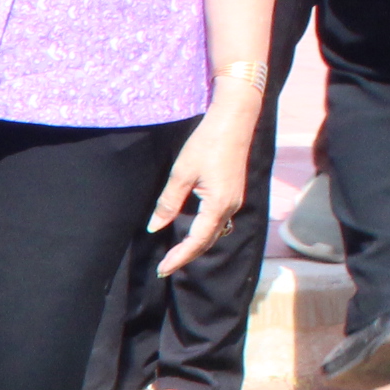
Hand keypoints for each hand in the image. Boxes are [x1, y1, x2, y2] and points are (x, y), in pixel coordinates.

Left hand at [150, 92, 257, 270]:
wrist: (235, 120)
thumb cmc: (207, 143)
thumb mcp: (181, 174)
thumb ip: (168, 203)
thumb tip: (154, 227)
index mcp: (218, 205)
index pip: (196, 241)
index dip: (179, 257)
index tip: (162, 269)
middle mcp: (230, 207)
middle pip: (207, 241)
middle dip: (186, 256)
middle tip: (165, 268)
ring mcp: (234, 200)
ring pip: (215, 233)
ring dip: (196, 247)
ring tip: (175, 256)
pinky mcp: (233, 193)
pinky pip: (219, 222)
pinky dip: (204, 233)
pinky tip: (192, 235)